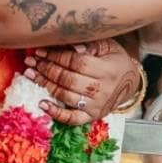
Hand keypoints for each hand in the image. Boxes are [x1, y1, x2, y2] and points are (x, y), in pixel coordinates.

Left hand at [23, 38, 140, 125]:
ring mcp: (96, 105)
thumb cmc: (116, 61)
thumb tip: (73, 46)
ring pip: (66, 96)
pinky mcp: (91, 116)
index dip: (57, 56)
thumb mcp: (109, 47)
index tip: (41, 50)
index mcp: (107, 69)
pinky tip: (42, 104)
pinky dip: (56, 113)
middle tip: (31, 61)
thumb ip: (92, 44)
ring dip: (45, 85)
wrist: (131, 84)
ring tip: (31, 74)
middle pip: (68, 79)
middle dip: (47, 69)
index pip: (77, 62)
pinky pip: (72, 118)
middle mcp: (102, 89)